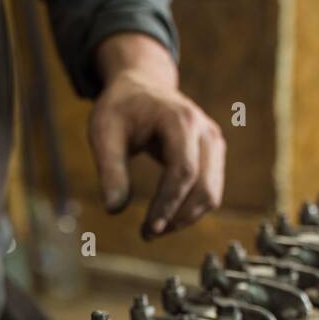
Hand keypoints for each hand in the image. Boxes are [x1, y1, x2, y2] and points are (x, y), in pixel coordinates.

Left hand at [89, 33, 225, 238]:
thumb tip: (113, 209)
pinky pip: (210, 190)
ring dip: (186, 218)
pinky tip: (166, 216)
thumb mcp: (104, 132)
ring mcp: (213, 142)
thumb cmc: (121, 107)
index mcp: (180, 120)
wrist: (142, 85)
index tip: (149, 229)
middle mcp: (205, 131)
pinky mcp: (213, 154)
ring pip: (211, 193)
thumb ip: (109, 169)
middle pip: (204, 186)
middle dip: (178, 217)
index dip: (169, 204)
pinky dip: (190, 209)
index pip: (184, 171)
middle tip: (148, 234)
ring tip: (155, 229)